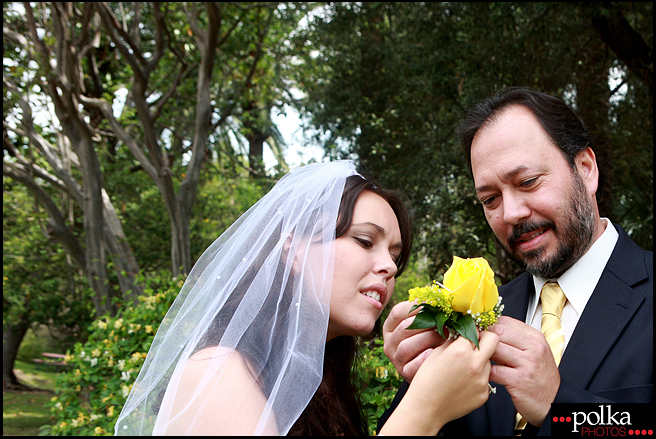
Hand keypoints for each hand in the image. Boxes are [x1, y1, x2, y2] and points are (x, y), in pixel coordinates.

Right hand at [381, 331, 498, 434]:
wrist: (425, 409)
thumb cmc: (426, 381)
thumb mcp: (435, 353)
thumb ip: (452, 341)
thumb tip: (461, 333)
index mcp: (461, 350)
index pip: (476, 330)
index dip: (471, 330)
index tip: (468, 333)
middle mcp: (475, 364)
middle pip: (493, 340)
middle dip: (485, 338)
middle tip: (475, 344)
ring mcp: (482, 380)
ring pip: (489, 361)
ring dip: (480, 361)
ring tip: (462, 370)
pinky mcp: (484, 394)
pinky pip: (485, 379)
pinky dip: (477, 379)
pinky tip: (462, 384)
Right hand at [382, 301, 445, 381]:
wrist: (430, 370)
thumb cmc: (429, 340)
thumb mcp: (423, 325)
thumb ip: (427, 311)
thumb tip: (440, 295)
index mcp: (390, 327)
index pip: (398, 311)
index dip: (416, 306)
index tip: (434, 305)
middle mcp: (389, 343)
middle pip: (404, 328)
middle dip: (426, 322)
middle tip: (444, 321)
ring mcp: (395, 359)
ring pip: (407, 346)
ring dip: (428, 338)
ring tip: (445, 335)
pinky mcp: (404, 373)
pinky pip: (412, 366)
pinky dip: (423, 359)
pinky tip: (434, 352)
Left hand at [488, 316, 559, 426]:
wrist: (553, 402)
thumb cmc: (540, 376)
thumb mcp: (535, 352)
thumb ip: (516, 340)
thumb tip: (490, 330)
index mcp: (536, 338)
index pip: (506, 321)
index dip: (490, 324)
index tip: (482, 330)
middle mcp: (533, 348)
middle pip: (499, 332)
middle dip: (484, 337)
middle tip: (477, 344)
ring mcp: (527, 364)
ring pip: (495, 349)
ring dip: (484, 354)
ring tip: (482, 359)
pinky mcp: (518, 380)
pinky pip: (494, 370)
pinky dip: (487, 372)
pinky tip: (487, 373)